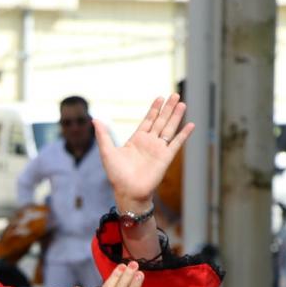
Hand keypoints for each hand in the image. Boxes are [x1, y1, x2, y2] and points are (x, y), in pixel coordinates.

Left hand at [94, 94, 193, 211]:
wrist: (128, 192)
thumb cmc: (117, 175)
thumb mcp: (107, 152)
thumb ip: (103, 135)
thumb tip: (95, 120)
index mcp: (136, 140)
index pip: (148, 120)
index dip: (154, 109)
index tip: (160, 97)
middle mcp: (149, 143)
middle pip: (160, 121)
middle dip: (167, 108)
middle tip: (175, 95)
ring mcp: (158, 149)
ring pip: (169, 128)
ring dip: (176, 116)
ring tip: (182, 103)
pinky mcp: (166, 158)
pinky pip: (177, 143)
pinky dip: (184, 134)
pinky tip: (191, 125)